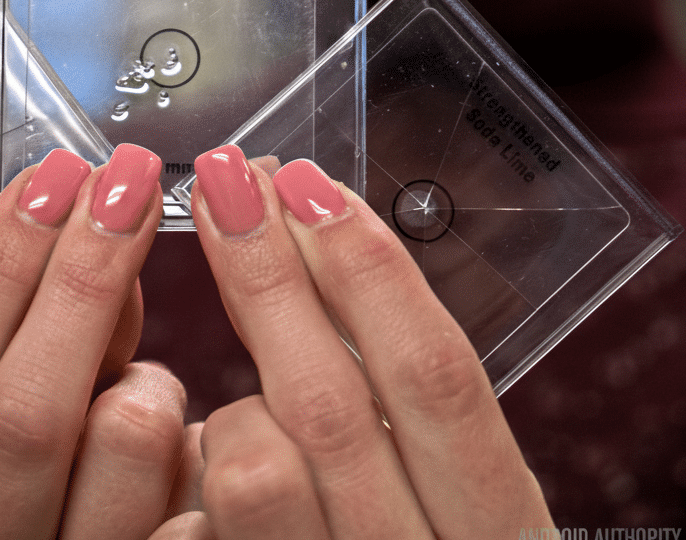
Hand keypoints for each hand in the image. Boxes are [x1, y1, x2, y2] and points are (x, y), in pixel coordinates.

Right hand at [0, 145, 189, 539]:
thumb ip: (38, 360)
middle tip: (129, 186)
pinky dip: (205, 452)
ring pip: (122, 444)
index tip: (52, 180)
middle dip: (83, 276)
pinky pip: (195, 505)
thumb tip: (96, 239)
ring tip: (151, 385)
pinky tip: (202, 450)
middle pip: (23, 406)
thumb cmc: (26, 525)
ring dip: (151, 380)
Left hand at [183, 146, 553, 538]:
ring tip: (235, 405)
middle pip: (331, 400)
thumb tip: (338, 262)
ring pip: (253, 466)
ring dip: (227, 404)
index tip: (310, 183)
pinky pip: (193, 528)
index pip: (436, 377)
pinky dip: (188, 481)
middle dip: (267, 274)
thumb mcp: (457, 506)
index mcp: (497, 529)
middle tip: (223, 181)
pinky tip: (190, 469)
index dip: (371, 270)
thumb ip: (412, 421)